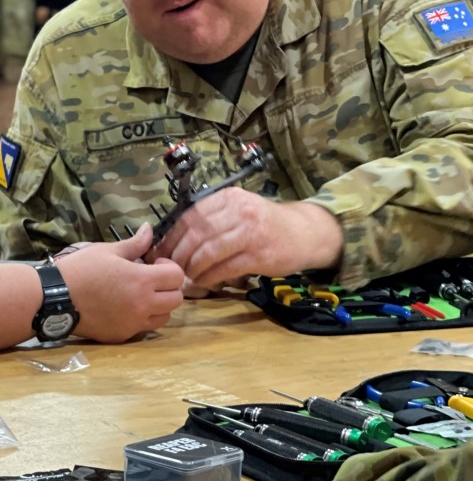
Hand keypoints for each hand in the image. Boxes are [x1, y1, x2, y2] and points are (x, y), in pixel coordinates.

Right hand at [58, 223, 183, 341]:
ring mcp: (133, 323)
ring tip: (141, 296)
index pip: (177, 277)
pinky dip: (141, 319)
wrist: (56, 297)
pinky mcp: (122, 336)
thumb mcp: (109, 251)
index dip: (169, 268)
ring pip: (164, 317)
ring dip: (159, 306)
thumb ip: (135, 244)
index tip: (154, 265)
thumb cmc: (82, 269)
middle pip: (176, 300)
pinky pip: (143, 328)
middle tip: (151, 280)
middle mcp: (142, 305)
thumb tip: (149, 230)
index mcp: (142, 281)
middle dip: (168, 288)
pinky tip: (125, 308)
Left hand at [150, 187, 342, 290]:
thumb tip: (173, 240)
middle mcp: (239, 211)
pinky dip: (210, 277)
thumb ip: (212, 220)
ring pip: (209, 252)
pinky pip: (225, 268)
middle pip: (197, 234)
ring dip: (193, 268)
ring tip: (188, 276)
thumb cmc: (265, 225)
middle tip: (172, 269)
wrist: (304, 233)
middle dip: (179, 255)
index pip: (190, 216)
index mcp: (229, 198)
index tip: (160, 252)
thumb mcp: (239, 211)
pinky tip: (205, 282)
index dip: (171, 236)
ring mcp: (251, 232)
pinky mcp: (260, 254)